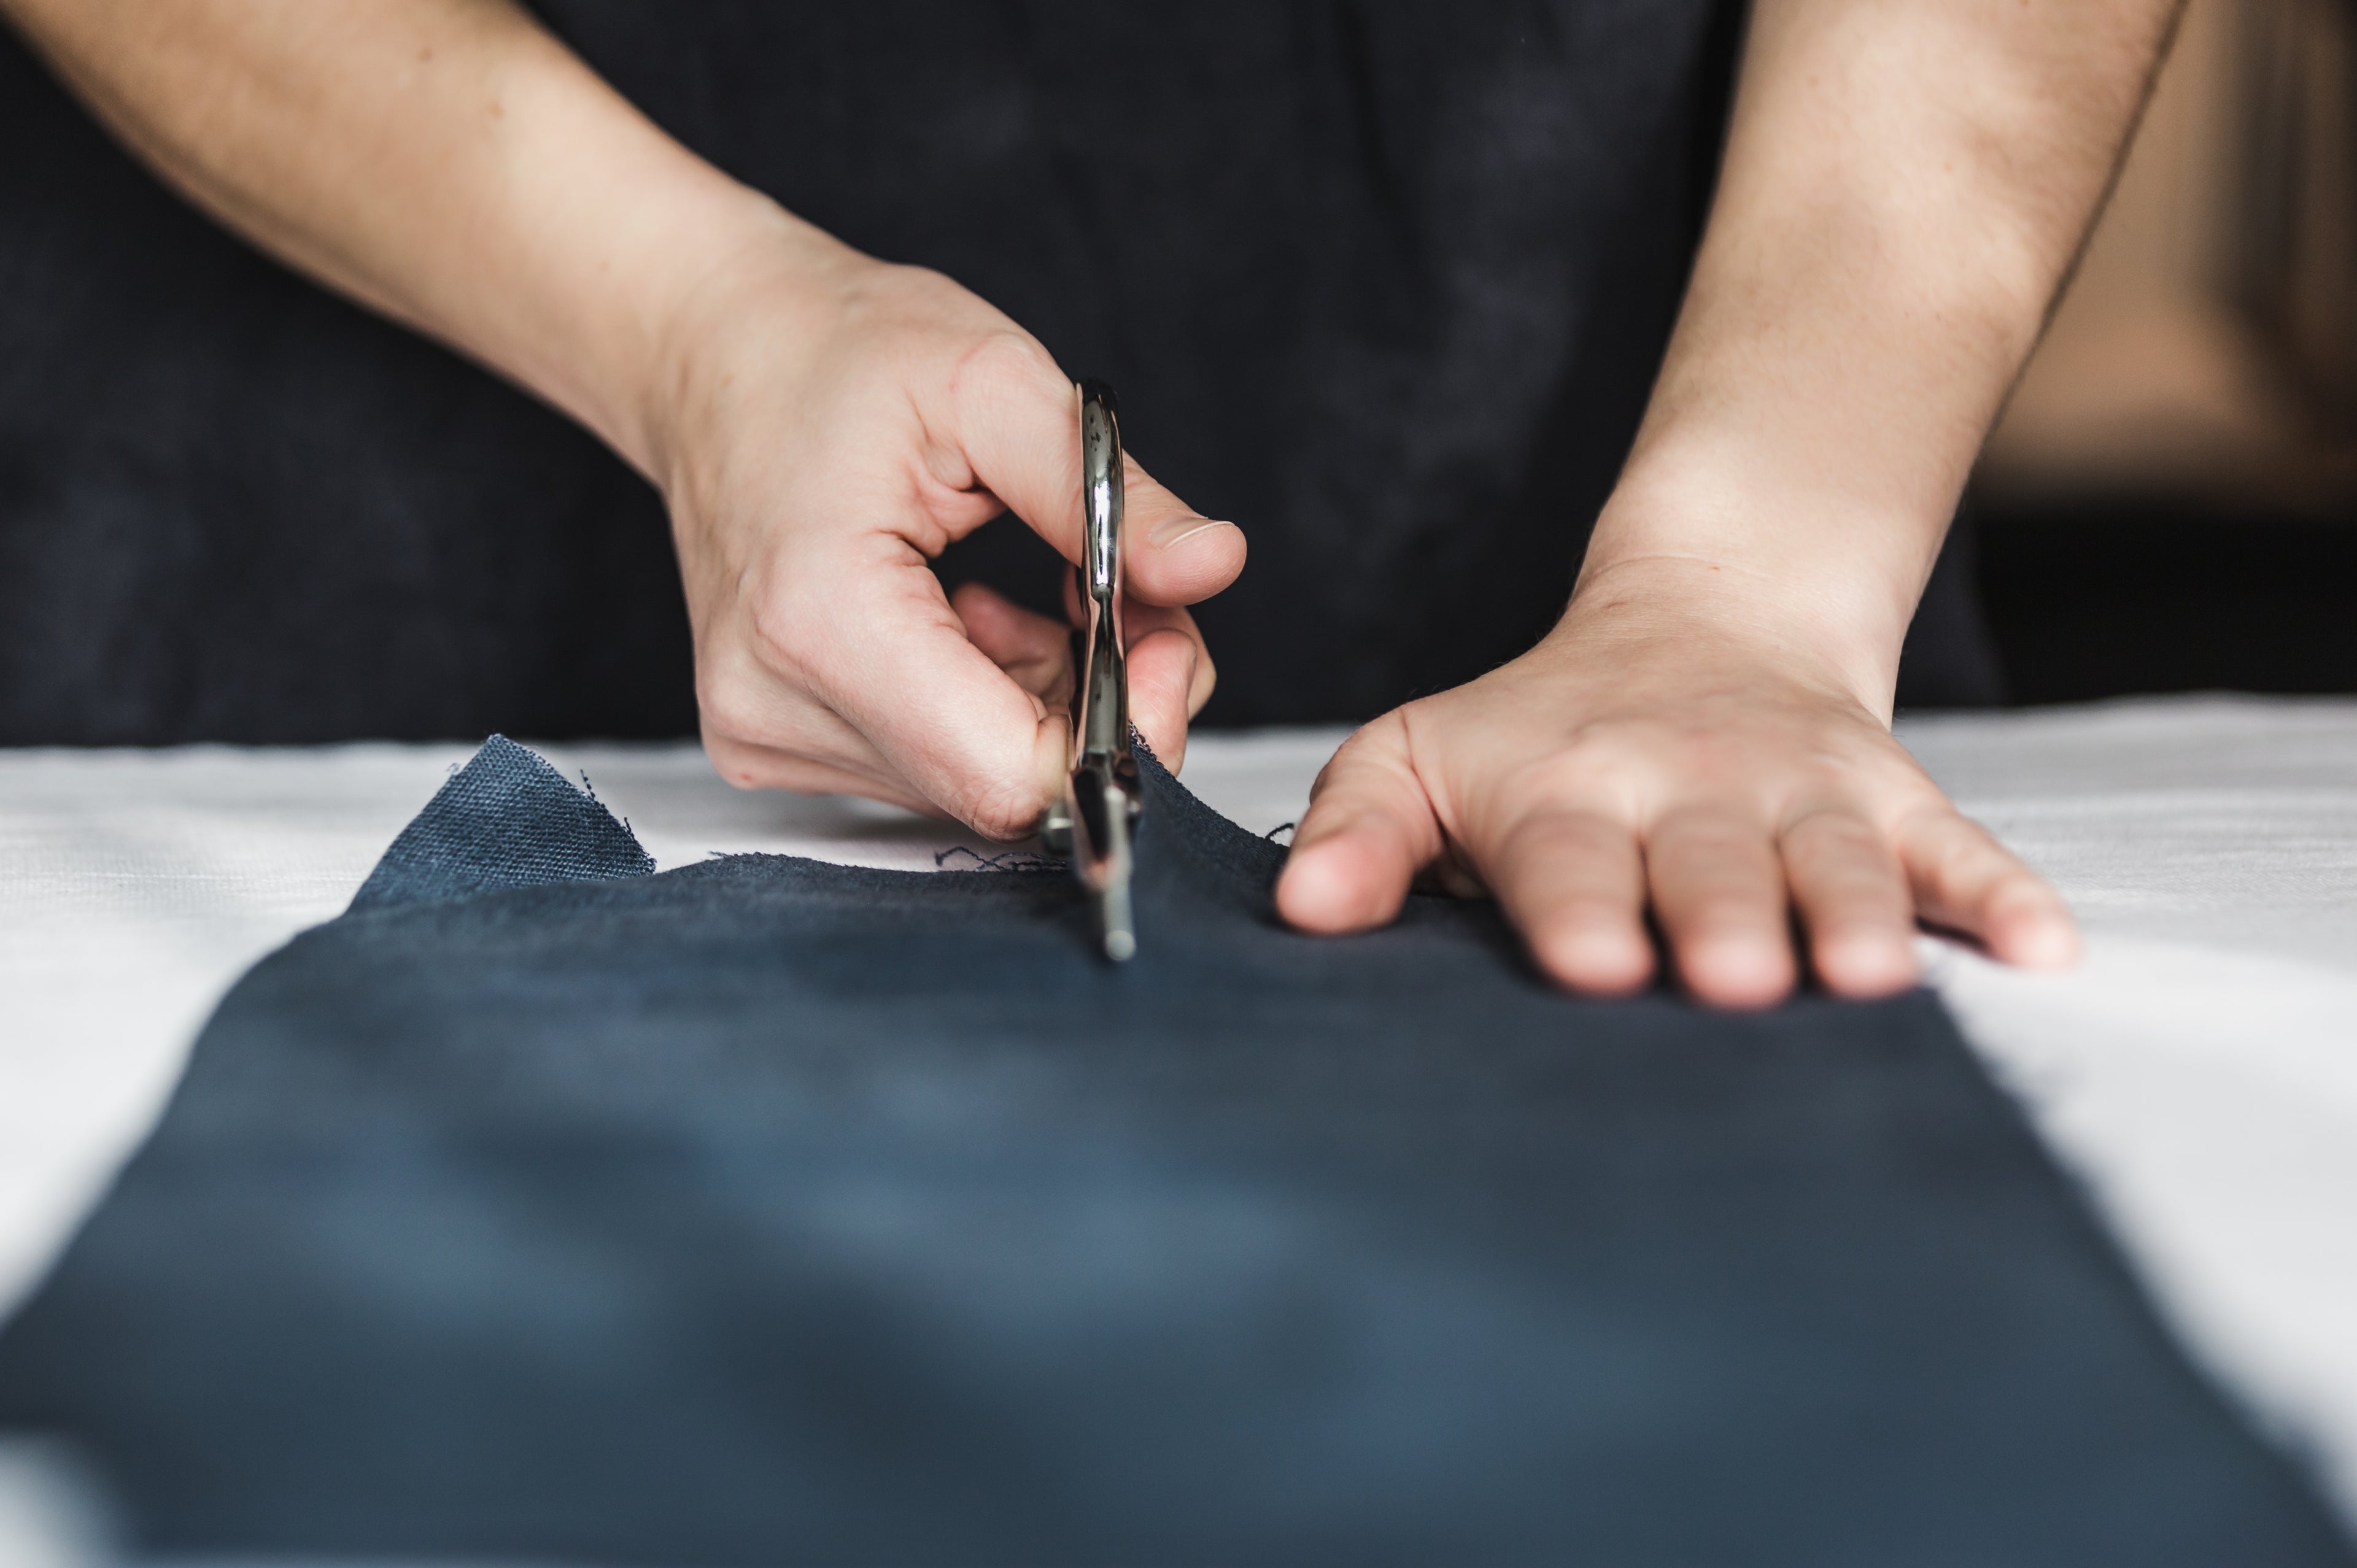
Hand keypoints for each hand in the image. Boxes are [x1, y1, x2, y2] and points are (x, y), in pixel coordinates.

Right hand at [648, 215, 1243, 835]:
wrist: (714, 352)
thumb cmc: (839, 350)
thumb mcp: (995, 383)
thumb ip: (1111, 493)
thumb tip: (1216, 565)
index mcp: (818, 618)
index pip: (1008, 774)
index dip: (1121, 729)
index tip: (1159, 635)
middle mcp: (774, 707)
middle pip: (1004, 789)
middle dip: (1097, 705)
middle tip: (1113, 591)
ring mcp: (765, 738)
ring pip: (980, 784)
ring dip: (1047, 702)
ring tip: (1030, 593)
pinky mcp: (776, 746)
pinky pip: (936, 767)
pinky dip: (992, 706)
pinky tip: (974, 620)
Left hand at [1274, 567, 2077, 1006]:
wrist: (1704, 618)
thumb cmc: (1536, 727)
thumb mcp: (1422, 752)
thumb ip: (1357, 825)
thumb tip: (1298, 913)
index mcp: (1568, 788)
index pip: (1570, 856)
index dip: (1580, 906)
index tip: (1589, 961)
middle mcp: (1691, 789)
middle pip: (1710, 863)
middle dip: (1723, 919)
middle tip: (1734, 978)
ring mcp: (1802, 793)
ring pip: (1834, 857)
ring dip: (1854, 912)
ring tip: (1871, 974)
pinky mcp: (1892, 798)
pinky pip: (1956, 846)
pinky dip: (2001, 894)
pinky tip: (2047, 951)